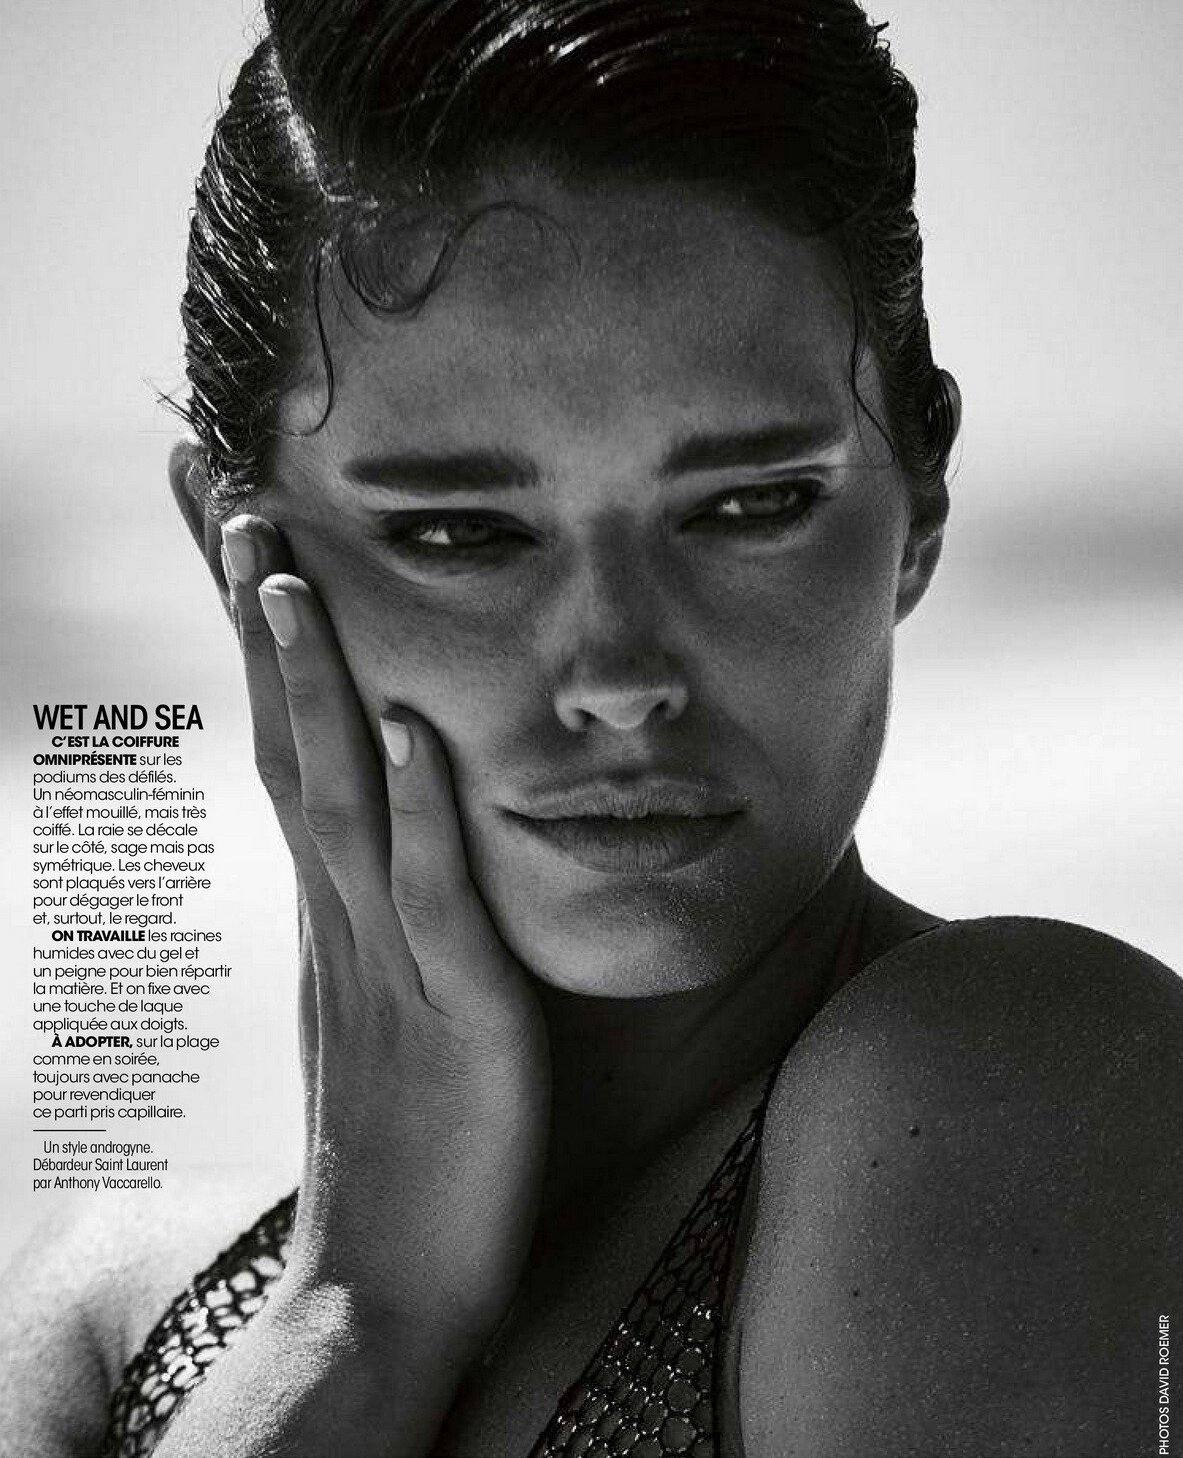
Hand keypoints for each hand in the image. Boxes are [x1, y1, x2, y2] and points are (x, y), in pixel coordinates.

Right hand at [220, 516, 549, 1356]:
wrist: (390, 1281)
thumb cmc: (407, 1126)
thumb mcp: (389, 981)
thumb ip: (390, 885)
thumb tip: (398, 787)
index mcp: (331, 891)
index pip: (279, 723)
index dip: (253, 616)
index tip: (229, 508)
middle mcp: (337, 905)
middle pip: (280, 727)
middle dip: (247, 602)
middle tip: (212, 480)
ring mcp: (384, 957)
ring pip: (336, 797)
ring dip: (307, 684)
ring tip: (282, 570)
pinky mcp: (453, 1012)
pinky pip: (429, 900)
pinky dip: (418, 814)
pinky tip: (409, 731)